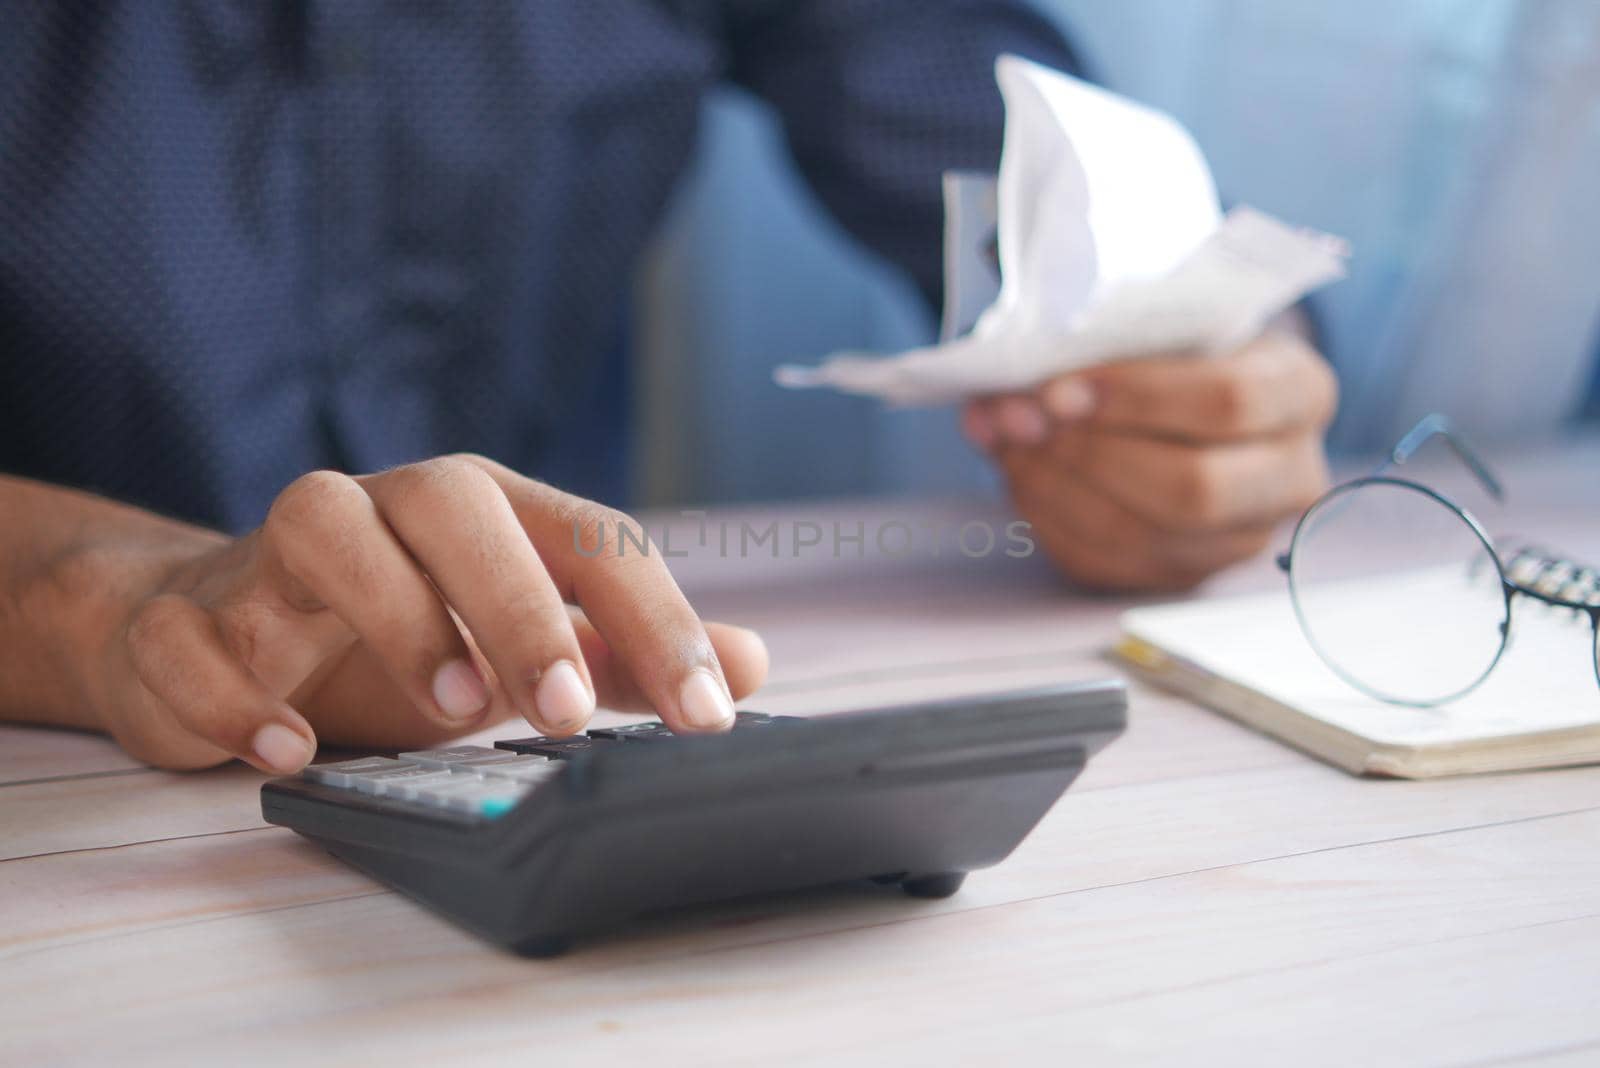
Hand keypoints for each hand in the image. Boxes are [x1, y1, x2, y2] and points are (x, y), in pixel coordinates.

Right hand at [92, 455, 767, 772]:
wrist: (213, 625)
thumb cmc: (396, 632)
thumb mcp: (521, 643)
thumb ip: (625, 653)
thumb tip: (750, 663)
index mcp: (486, 512)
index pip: (587, 536)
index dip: (656, 618)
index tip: (709, 711)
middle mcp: (387, 508)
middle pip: (457, 503)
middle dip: (521, 604)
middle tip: (567, 715)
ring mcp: (276, 553)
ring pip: (321, 521)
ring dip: (393, 611)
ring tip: (449, 712)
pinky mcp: (186, 615)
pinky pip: (193, 632)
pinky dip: (238, 690)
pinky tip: (291, 750)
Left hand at [963, 331, 1337, 591]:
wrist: (1190, 394)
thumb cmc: (1178, 348)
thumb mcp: (1163, 323)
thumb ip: (1099, 348)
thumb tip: (1007, 399)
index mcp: (1300, 392)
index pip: (1227, 402)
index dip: (1135, 398)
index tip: (1058, 388)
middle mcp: (1289, 477)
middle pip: (1192, 489)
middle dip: (1089, 455)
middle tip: (1022, 419)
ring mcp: (1242, 538)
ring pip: (1140, 536)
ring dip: (1054, 487)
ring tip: (1008, 440)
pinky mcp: (1186, 575)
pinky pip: (1107, 564)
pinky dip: (1048, 518)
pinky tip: (1021, 474)